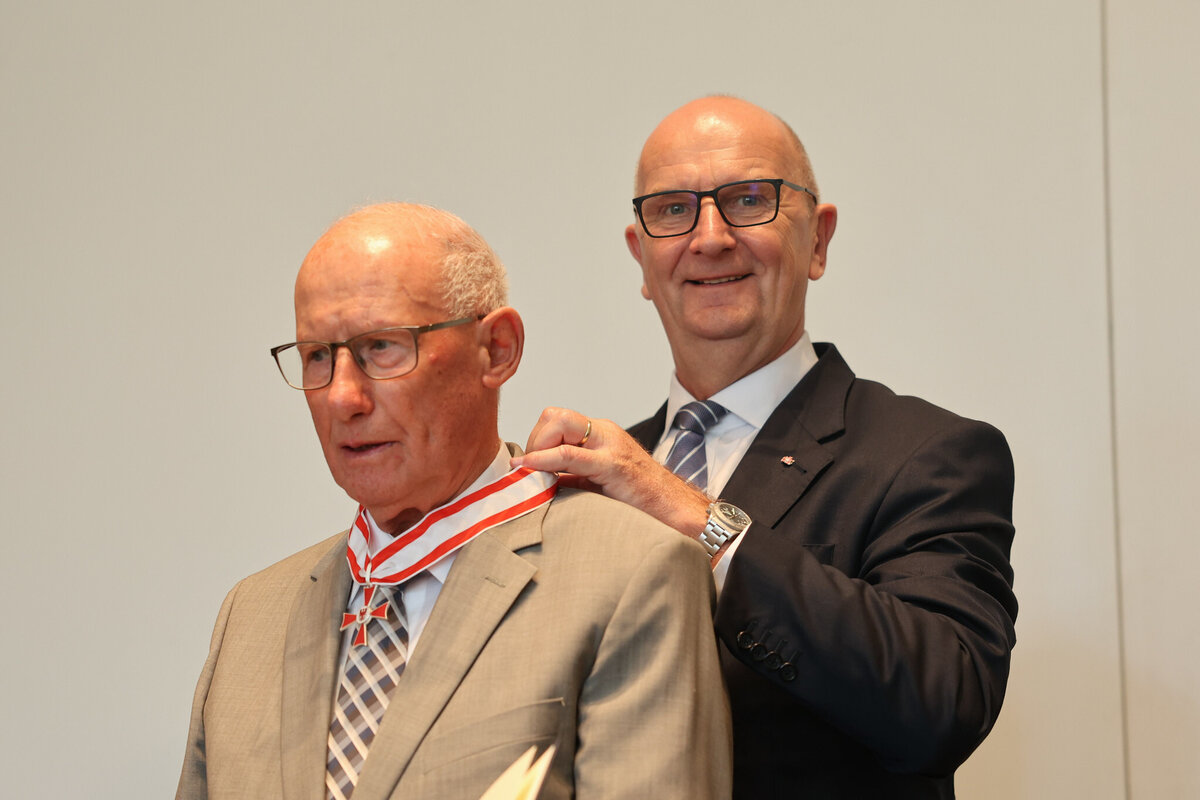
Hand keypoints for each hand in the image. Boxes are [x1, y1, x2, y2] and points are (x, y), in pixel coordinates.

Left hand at [511, 407, 710, 536]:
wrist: (675, 509)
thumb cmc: (641, 499)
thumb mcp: (599, 482)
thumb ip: (572, 476)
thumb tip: (540, 481)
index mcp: (602, 434)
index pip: (558, 419)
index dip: (537, 439)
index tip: (528, 463)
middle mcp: (605, 433)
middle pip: (554, 416)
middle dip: (536, 440)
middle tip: (533, 468)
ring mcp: (610, 445)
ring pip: (558, 425)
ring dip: (539, 448)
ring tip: (537, 473)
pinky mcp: (612, 464)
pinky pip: (569, 455)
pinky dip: (543, 460)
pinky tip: (529, 468)